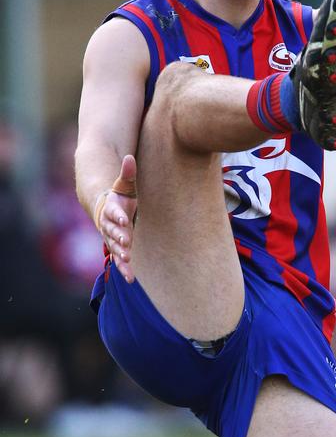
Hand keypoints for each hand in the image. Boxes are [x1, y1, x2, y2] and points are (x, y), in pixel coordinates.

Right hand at [94, 154, 137, 282]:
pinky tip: (130, 279)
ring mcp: (112, 237)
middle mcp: (108, 225)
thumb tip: (129, 157)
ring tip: (127, 263)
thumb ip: (127, 173)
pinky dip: (123, 269)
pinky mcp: (117, 247)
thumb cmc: (118, 196)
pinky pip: (118, 259)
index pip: (113, 212)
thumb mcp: (124, 184)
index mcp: (111, 209)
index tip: (123, 218)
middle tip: (126, 244)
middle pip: (112, 232)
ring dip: (120, 255)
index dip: (117, 215)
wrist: (105, 208)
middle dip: (119, 238)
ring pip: (114, 248)